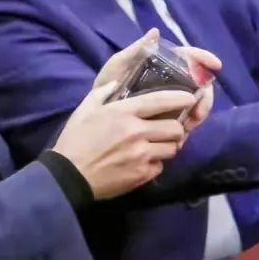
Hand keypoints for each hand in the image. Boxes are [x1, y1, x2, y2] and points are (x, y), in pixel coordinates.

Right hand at [53, 83, 196, 199]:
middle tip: (170, 128)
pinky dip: (156, 163)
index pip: (161, 101)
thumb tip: (117, 84)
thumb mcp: (85, 109)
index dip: (180, 98)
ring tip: (159, 145)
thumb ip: (103, 92)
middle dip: (176, 128)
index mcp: (123, 112)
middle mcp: (137, 132)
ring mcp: (141, 155)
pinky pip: (160, 166)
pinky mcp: (141, 175)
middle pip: (175, 128)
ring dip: (168, 146)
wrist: (69, 175)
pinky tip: (145, 161)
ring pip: (172, 148)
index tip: (190, 99)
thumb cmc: (75, 139)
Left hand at [92, 28, 220, 132]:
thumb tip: (154, 32)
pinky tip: (182, 134)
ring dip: (198, 114)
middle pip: (199, 84)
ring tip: (189, 124)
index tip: (216, 65)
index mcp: (161, 66)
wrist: (96, 119)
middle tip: (198, 111)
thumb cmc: (105, 87)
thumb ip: (134, 51)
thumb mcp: (117, 67)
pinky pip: (186, 122)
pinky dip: (188, 127)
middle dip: (204, 97)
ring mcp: (171, 102)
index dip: (204, 58)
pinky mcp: (168, 120)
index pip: (188, 57)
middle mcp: (170, 83)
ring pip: (196, 105)